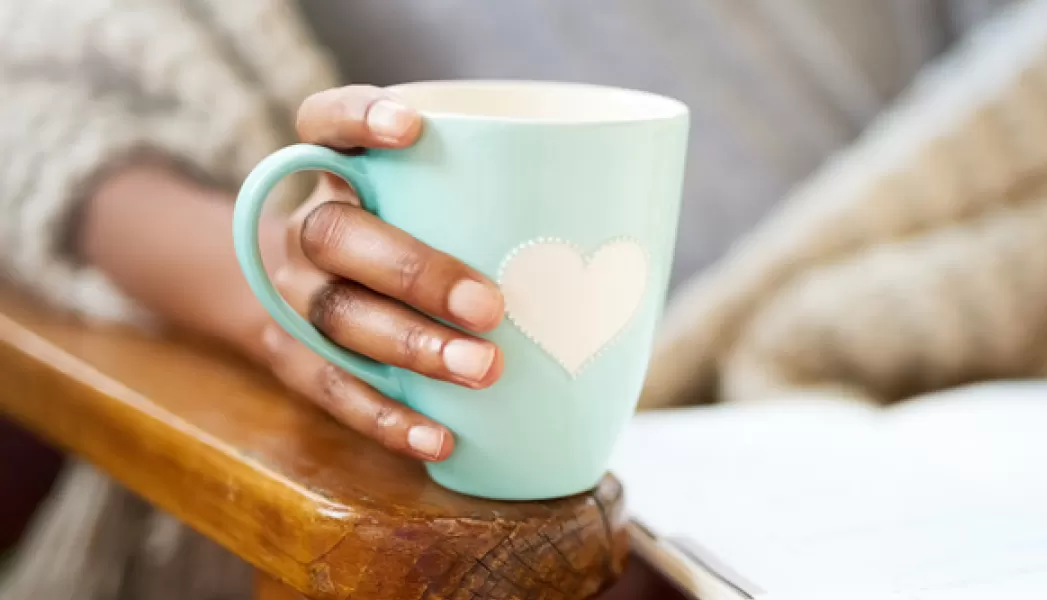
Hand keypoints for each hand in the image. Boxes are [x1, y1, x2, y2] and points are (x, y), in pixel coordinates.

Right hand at [256, 85, 505, 461]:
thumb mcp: (449, 211)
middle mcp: (306, 226)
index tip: (413, 128)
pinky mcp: (290, 357)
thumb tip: (631, 230)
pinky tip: (438, 437)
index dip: (359, 118)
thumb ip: (502, 209)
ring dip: (411, 346)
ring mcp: (292, 294)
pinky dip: (384, 416)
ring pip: (333, 315)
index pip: (326, 123)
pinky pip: (329, 389)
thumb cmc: (429, 244)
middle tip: (490, 305)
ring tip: (483, 369)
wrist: (330, 303)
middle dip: (414, 271)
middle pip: (336, 234)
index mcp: (343, 172)